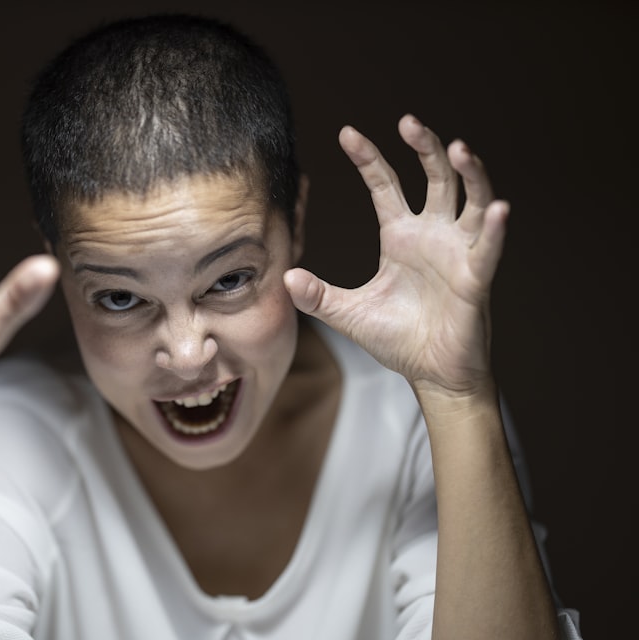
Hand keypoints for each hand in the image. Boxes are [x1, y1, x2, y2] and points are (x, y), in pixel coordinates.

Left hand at [284, 114, 506, 395]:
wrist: (430, 374)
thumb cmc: (397, 340)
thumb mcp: (348, 314)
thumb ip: (317, 295)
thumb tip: (285, 278)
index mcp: (400, 236)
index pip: (385, 185)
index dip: (369, 158)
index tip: (346, 133)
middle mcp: (432, 234)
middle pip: (434, 177)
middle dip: (424, 148)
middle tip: (407, 121)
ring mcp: (458, 252)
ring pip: (471, 200)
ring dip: (470, 174)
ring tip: (459, 148)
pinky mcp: (476, 279)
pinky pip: (489, 248)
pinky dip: (496, 228)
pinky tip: (499, 208)